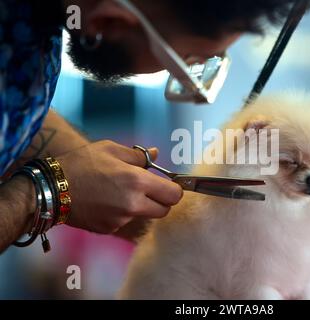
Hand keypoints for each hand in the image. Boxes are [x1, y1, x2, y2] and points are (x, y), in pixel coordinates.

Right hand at [57, 140, 182, 233]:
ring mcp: (120, 220)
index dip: (174, 190)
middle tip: (149, 190)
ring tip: (119, 192)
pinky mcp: (109, 229)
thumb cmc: (82, 163)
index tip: (168, 185)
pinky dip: (122, 214)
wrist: (50, 187)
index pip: (174, 195)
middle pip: (164, 211)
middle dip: (161, 201)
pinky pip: (125, 222)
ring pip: (144, 216)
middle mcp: (132, 205)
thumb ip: (139, 155)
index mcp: (137, 182)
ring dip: (140, 207)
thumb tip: (156, 153)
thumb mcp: (111, 149)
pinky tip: (107, 202)